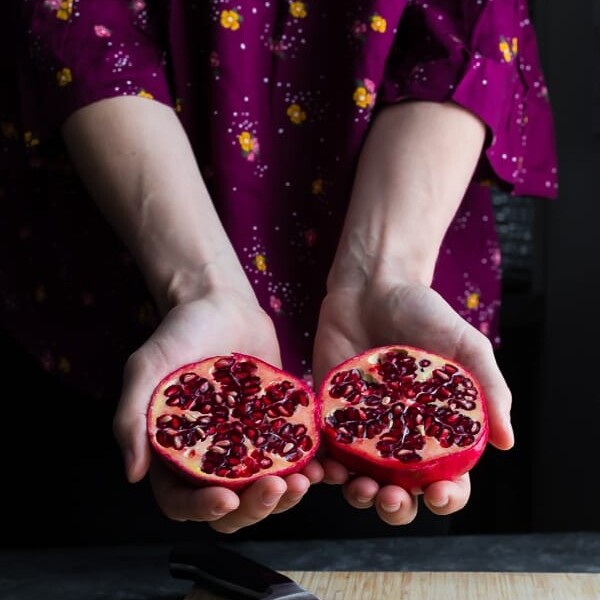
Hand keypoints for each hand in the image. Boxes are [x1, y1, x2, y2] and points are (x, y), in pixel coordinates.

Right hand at [112, 291, 322, 533]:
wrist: (221, 304)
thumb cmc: (178, 334)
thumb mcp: (146, 369)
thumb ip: (131, 418)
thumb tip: (132, 473)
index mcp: (175, 454)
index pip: (182, 501)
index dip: (202, 509)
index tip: (225, 499)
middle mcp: (212, 457)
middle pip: (230, 506)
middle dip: (254, 506)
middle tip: (275, 487)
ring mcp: (246, 443)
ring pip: (264, 489)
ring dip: (285, 496)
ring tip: (304, 480)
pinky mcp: (273, 426)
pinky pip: (291, 457)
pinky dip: (306, 467)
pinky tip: (320, 463)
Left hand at [312, 279, 512, 525]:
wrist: (374, 285)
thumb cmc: (425, 313)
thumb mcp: (467, 346)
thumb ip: (488, 389)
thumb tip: (507, 442)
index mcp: (437, 429)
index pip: (448, 479)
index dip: (448, 498)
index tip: (439, 494)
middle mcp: (400, 436)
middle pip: (401, 490)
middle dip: (397, 506)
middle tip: (392, 496)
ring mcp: (363, 426)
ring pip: (360, 479)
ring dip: (358, 494)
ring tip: (358, 486)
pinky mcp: (332, 412)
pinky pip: (326, 449)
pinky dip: (324, 466)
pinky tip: (324, 467)